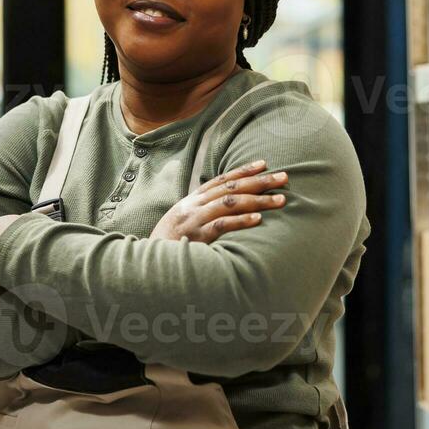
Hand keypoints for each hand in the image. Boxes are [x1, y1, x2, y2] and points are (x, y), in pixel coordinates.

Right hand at [150, 160, 288, 242]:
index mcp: (191, 201)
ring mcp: (193, 220)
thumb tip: (225, 211)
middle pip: (231, 187)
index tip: (264, 164)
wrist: (144, 264)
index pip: (221, 180)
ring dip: (258, 200)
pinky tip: (258, 220)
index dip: (243, 170)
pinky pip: (220, 226)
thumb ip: (201, 215)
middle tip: (284, 177)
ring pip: (230, 203)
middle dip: (260, 181)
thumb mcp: (181, 224)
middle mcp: (193, 206)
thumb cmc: (167, 247)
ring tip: (281, 199)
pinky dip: (241, 222)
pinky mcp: (195, 238)